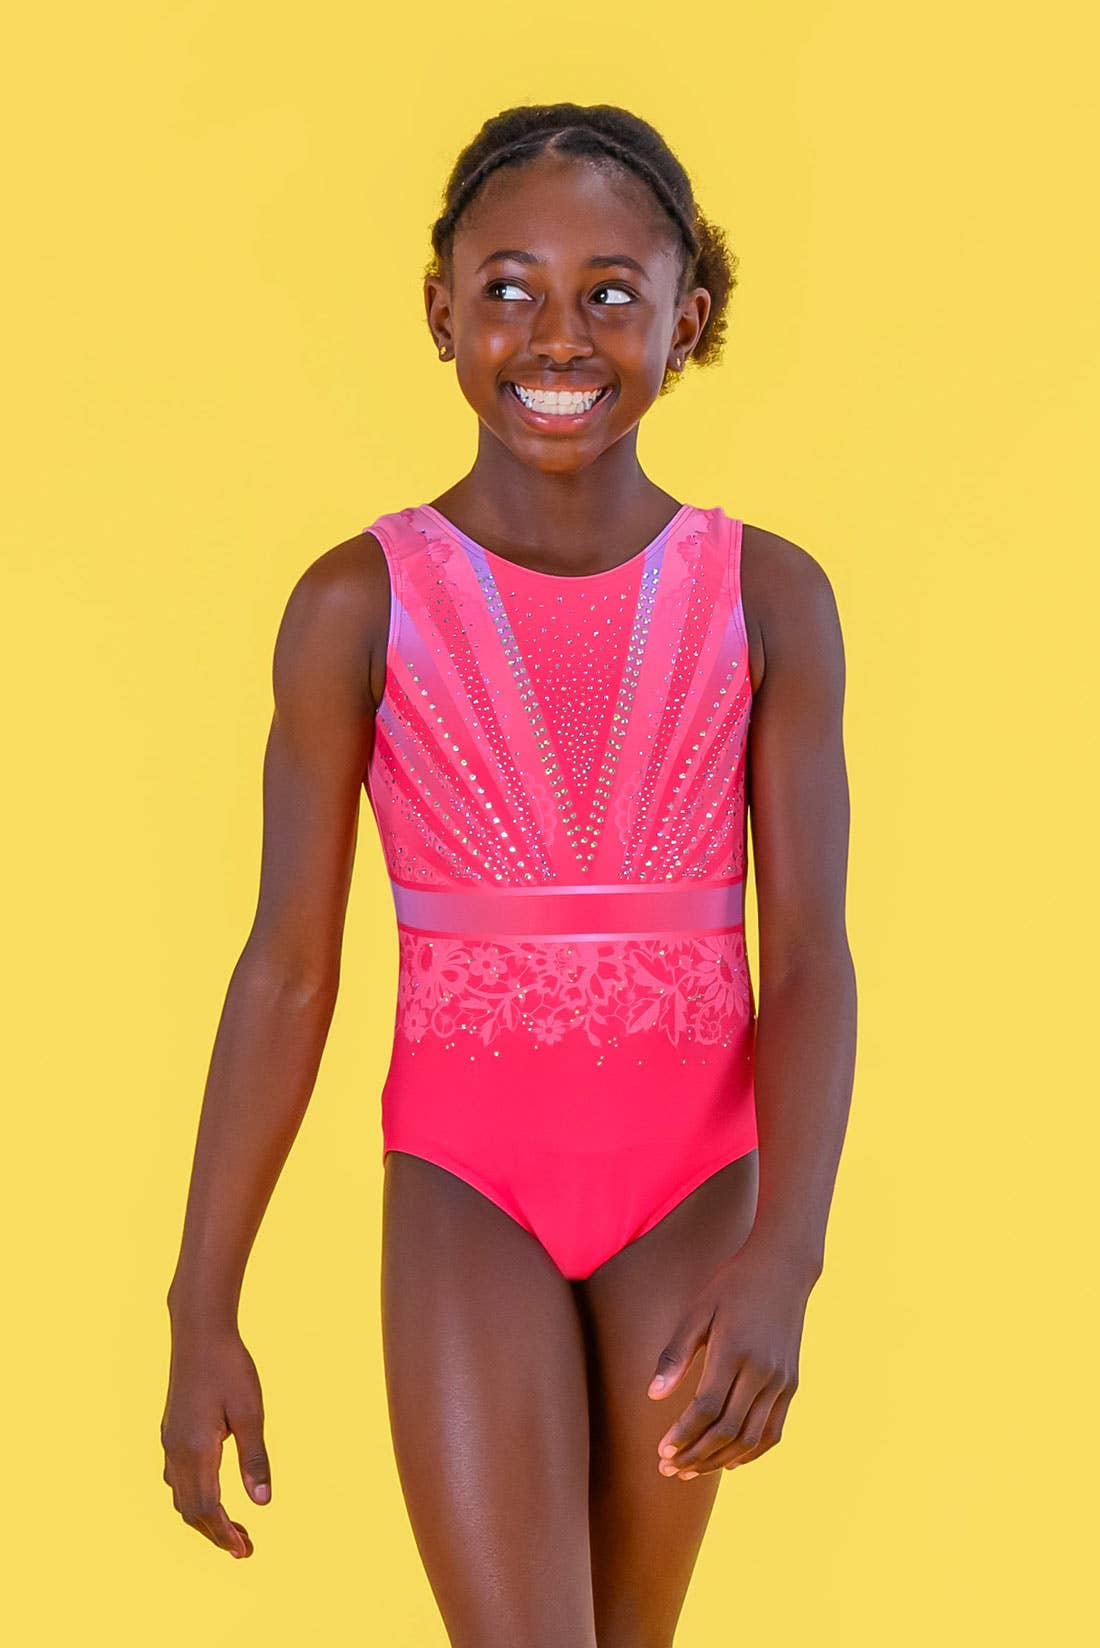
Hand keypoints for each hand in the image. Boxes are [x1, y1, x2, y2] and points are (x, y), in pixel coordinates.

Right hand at [161, 1322, 271, 1557]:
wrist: (199, 1332)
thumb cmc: (230, 1368)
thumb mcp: (251, 1412)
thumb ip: (255, 1458)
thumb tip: (263, 1502)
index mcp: (197, 1450)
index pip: (208, 1509)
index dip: (225, 1534)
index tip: (244, 1551)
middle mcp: (177, 1451)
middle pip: (191, 1510)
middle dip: (215, 1533)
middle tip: (243, 1548)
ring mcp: (170, 1441)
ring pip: (181, 1496)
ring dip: (204, 1517)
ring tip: (231, 1527)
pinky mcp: (171, 1431)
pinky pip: (176, 1478)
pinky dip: (193, 1496)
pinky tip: (210, 1493)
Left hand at [646, 1244, 812, 1478]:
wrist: (782, 1268)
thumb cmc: (731, 1285)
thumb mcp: (698, 1311)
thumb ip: (676, 1354)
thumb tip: (652, 1395)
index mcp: (734, 1350)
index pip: (707, 1408)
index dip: (683, 1434)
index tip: (661, 1451)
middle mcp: (762, 1370)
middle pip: (728, 1430)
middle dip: (696, 1455)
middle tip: (669, 1468)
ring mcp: (781, 1380)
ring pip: (751, 1437)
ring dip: (719, 1460)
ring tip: (691, 1469)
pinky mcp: (791, 1384)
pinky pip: (773, 1430)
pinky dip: (751, 1452)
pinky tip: (729, 1461)